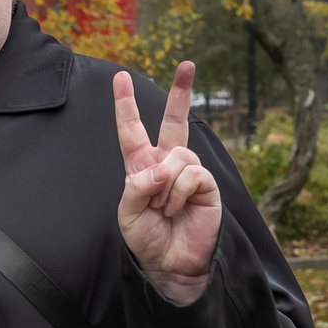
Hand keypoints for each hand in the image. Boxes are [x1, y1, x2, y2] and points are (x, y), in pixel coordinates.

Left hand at [114, 64, 220, 305]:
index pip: (132, 130)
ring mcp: (188, 172)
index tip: (121, 77)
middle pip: (174, 121)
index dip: (126, 105)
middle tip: (187, 64)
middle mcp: (167, 163)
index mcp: (142, 166)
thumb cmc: (146, 238)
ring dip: (164, 186)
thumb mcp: (128, 212)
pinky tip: (177, 210)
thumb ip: (137, 187)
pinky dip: (177, 193)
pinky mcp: (206, 184)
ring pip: (177, 156)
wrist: (169, 264)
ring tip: (163, 209)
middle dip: (181, 92)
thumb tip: (161, 168)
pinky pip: (190, 174)